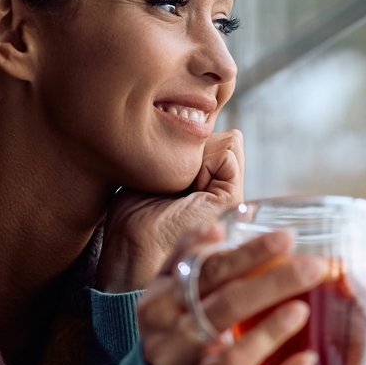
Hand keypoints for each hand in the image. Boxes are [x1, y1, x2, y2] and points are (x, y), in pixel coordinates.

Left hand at [96, 130, 244, 292]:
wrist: (132, 247)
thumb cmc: (134, 213)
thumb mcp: (157, 171)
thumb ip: (180, 150)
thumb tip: (195, 117)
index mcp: (212, 185)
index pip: (216, 135)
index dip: (188, 142)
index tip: (165, 173)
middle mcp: (226, 190)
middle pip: (225, 136)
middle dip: (194, 148)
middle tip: (173, 181)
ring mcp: (233, 196)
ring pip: (230, 140)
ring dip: (197, 156)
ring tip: (179, 187)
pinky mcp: (234, 200)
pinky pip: (228, 152)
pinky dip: (202, 163)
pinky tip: (187, 190)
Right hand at [138, 223, 327, 364]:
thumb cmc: (172, 323)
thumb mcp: (167, 287)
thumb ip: (189, 255)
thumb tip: (219, 228)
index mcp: (158, 305)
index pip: (205, 273)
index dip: (247, 254)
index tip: (287, 237)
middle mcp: (169, 343)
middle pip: (223, 310)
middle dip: (271, 285)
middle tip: (312, 268)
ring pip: (232, 358)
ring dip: (269, 334)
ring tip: (302, 310)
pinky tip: (306, 361)